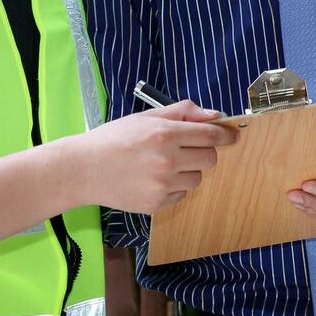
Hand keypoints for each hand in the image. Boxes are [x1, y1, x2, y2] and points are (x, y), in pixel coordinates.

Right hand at [69, 101, 237, 213]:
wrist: (83, 169)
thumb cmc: (113, 139)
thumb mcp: (145, 117)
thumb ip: (181, 112)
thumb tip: (213, 114)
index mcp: (164, 134)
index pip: (210, 135)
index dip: (226, 135)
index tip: (233, 136)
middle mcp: (167, 160)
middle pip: (209, 158)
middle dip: (203, 152)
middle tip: (185, 148)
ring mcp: (162, 184)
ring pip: (197, 178)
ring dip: (188, 170)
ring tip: (163, 164)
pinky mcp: (156, 203)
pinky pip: (181, 194)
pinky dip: (174, 186)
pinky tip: (152, 178)